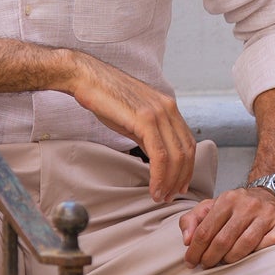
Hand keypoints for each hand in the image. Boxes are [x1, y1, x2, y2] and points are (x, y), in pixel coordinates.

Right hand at [67, 52, 196, 202]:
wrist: (87, 78)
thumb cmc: (106, 97)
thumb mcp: (134, 116)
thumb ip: (149, 134)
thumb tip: (156, 157)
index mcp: (169, 107)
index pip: (187, 142)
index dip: (186, 168)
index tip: (179, 185)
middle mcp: (169, 108)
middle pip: (186, 151)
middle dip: (181, 178)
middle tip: (170, 196)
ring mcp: (158, 113)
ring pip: (175, 156)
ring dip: (170, 181)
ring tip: (160, 196)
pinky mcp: (145, 120)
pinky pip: (160, 155)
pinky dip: (159, 176)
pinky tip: (154, 187)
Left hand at [179, 185, 274, 268]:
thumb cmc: (240, 206)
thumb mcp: (213, 206)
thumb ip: (193, 219)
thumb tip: (187, 240)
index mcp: (227, 199)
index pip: (205, 230)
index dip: (195, 250)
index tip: (191, 262)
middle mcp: (247, 205)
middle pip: (223, 240)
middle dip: (211, 258)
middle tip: (206, 265)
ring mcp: (267, 214)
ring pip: (245, 244)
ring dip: (231, 259)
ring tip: (224, 263)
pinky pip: (268, 244)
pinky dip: (256, 254)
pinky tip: (249, 258)